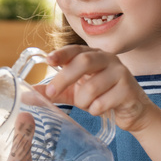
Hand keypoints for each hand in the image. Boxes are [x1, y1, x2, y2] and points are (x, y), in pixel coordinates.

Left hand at [43, 45, 158, 131]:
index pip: (76, 49)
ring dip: (83, 101)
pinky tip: (102, 109)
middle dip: (65, 78)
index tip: (49, 61)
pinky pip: (103, 102)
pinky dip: (95, 109)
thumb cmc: (102, 96)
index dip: (62, 54)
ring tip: (87, 105)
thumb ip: (55, 91)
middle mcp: (108, 59)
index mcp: (93, 55)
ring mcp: (120, 73)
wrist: (132, 111)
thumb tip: (28, 95)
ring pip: (92, 86)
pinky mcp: (128, 90)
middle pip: (84, 62)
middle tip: (51, 92)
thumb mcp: (75, 93)